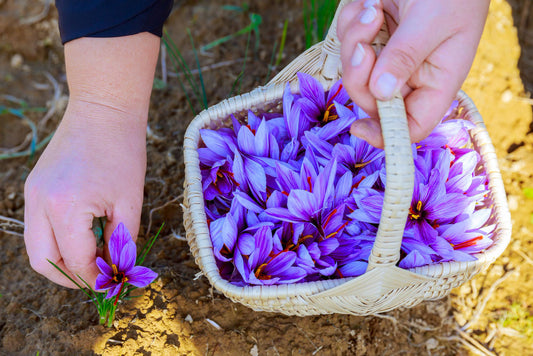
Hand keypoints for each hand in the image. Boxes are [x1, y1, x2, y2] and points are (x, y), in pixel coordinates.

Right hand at [24, 102, 146, 286]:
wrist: (104, 111)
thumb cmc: (123, 152)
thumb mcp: (130, 201)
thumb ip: (122, 239)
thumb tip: (117, 266)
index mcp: (65, 207)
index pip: (75, 260)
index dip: (94, 278)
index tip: (112, 283)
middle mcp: (39, 203)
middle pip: (43, 261)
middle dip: (71, 277)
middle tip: (98, 278)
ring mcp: (32, 193)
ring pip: (37, 246)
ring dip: (61, 260)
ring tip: (92, 259)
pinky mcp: (34, 187)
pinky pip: (38, 226)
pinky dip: (57, 240)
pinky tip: (83, 237)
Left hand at [338, 0, 488, 146]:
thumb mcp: (432, 21)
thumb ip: (406, 56)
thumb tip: (380, 93)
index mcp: (437, 81)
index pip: (412, 126)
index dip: (386, 135)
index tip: (359, 129)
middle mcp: (412, 74)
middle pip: (371, 99)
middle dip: (359, 73)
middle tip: (364, 42)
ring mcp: (389, 55)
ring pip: (354, 70)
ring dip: (354, 40)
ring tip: (372, 8)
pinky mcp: (373, 36)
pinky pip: (347, 42)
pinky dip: (351, 22)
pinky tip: (370, 3)